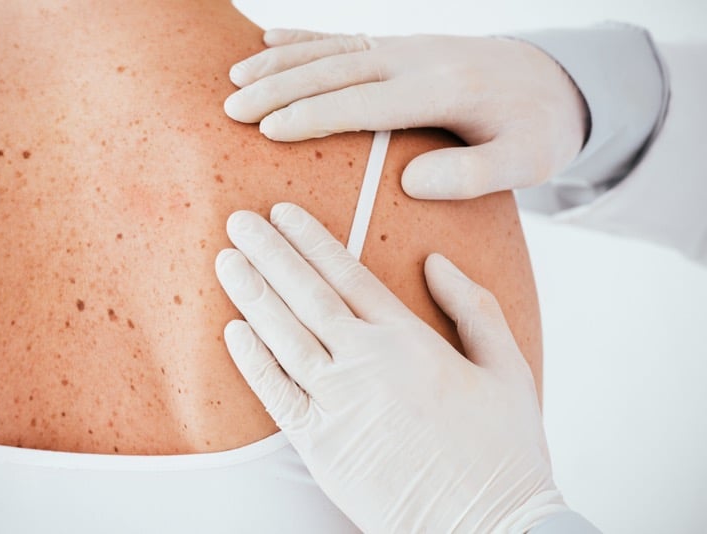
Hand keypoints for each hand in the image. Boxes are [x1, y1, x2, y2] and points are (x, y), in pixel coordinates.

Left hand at [215, 202, 568, 532]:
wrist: (490, 527)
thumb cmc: (503, 450)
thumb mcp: (508, 368)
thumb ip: (473, 307)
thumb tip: (437, 261)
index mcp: (411, 340)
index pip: (348, 274)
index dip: (310, 239)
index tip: (282, 212)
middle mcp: (368, 362)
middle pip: (306, 294)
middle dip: (268, 252)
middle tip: (237, 221)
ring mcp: (339, 404)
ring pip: (284, 336)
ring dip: (251, 294)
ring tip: (225, 260)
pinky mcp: (322, 446)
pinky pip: (276, 395)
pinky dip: (251, 361)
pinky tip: (230, 330)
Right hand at [224, 31, 588, 199]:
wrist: (558, 79)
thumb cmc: (538, 128)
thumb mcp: (526, 161)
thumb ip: (473, 173)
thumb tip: (409, 182)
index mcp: (444, 90)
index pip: (366, 102)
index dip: (314, 114)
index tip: (269, 129)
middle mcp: (417, 59)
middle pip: (336, 70)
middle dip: (280, 87)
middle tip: (232, 108)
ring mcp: (406, 47)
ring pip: (332, 49)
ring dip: (281, 62)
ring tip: (235, 78)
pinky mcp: (401, 45)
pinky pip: (344, 37)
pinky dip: (303, 38)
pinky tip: (268, 39)